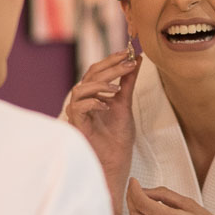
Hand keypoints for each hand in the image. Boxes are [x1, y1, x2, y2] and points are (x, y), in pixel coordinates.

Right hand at [66, 50, 140, 214]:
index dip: (111, 59)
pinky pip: (77, 109)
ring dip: (100, 85)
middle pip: (89, 75)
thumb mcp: (126, 104)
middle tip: (129, 63)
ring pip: (79, 89)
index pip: (96, 70)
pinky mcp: (77, 127)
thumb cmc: (118, 138)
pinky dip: (92, 103)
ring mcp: (78, 114)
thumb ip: (128, 82)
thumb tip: (138, 59)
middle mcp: (82, 102)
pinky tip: (107, 105)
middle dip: (110, 67)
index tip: (129, 51)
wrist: (116, 163)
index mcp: (92, 95)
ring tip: (117, 89)